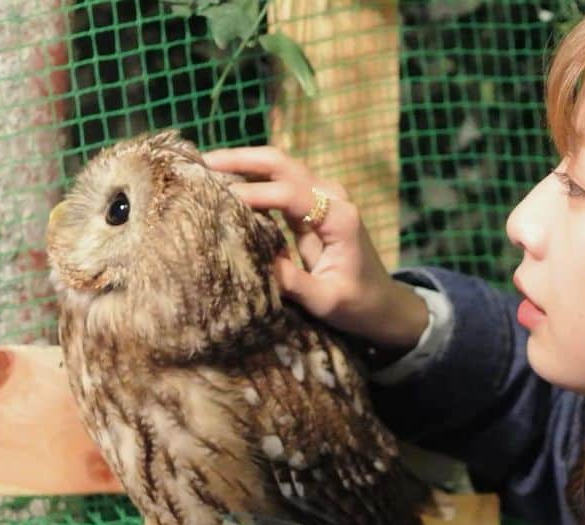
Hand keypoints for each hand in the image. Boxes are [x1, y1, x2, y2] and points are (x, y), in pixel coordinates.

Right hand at [202, 146, 427, 350]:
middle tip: (201, 164)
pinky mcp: (312, 206)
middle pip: (281, 164)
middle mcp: (331, 197)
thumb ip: (293, 282)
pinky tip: (224, 185)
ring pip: (278, 167)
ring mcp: (322, 197)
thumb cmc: (358, 304)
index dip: (253, 194)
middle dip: (241, 160)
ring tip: (204, 170)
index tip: (218, 200)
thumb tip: (255, 261)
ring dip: (243, 165)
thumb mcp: (326, 301)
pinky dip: (251, 179)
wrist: (383, 303)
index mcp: (339, 217)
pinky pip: (278, 184)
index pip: (289, 195)